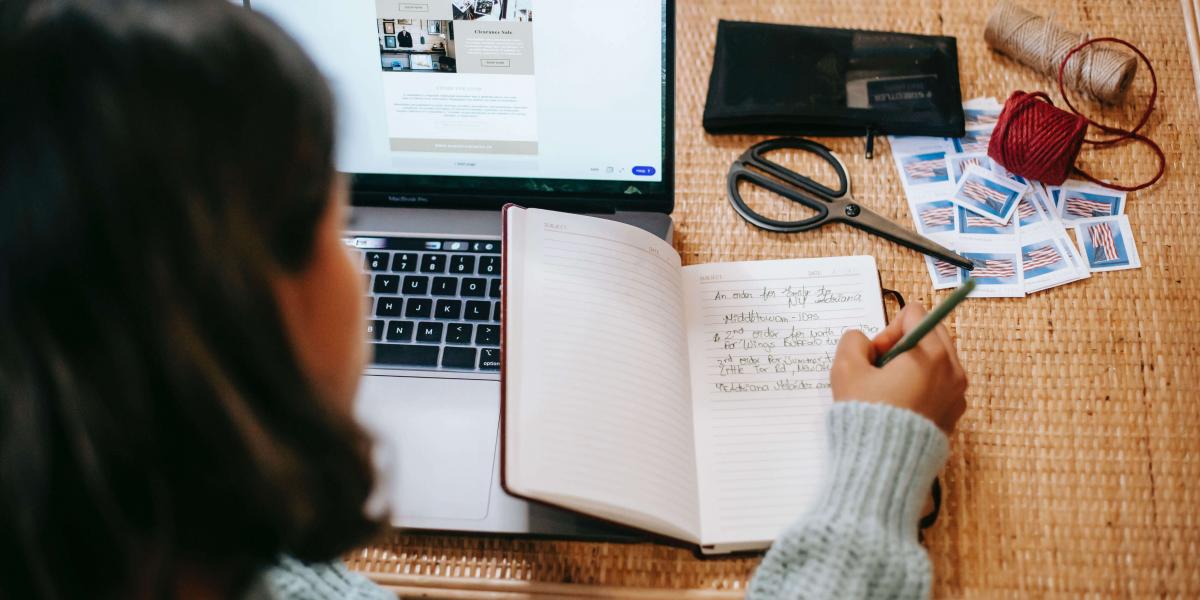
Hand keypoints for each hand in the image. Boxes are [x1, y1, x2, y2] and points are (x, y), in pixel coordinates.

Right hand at [830, 304, 966, 433]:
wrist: (885, 464)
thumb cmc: (867, 415)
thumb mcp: (845, 369)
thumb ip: (853, 341)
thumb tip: (864, 343)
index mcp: (931, 354)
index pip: (914, 314)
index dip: (887, 331)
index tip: (876, 357)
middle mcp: (952, 369)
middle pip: (930, 332)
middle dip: (903, 344)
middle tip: (881, 370)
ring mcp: (957, 392)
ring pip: (937, 358)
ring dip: (913, 364)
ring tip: (890, 389)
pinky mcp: (955, 411)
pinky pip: (941, 383)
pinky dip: (923, 385)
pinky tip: (901, 405)